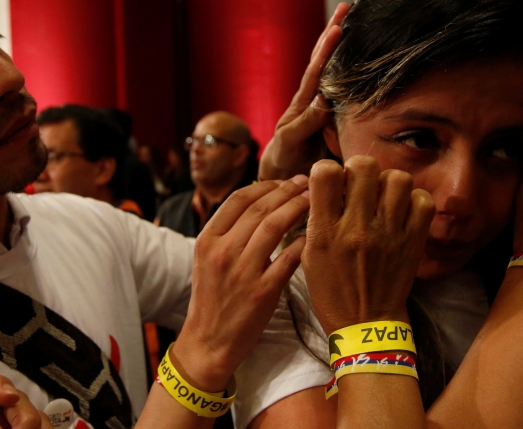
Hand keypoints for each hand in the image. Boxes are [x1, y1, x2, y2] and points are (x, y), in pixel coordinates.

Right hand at [172, 177, 311, 391]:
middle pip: (259, 207)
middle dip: (286, 190)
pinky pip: (288, 258)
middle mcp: (222, 251)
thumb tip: (256, 201)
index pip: (238, 199)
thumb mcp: (207, 259)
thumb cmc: (212, 299)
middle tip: (306, 183)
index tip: (284, 181)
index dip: (265, 185)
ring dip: (296, 208)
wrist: (209, 342)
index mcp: (207, 239)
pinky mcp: (261, 292)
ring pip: (274, 226)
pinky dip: (303, 241)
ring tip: (312, 200)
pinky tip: (315, 233)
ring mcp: (242, 271)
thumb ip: (227, 232)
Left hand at [259, 3, 348, 180]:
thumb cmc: (285, 159)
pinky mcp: (337, 118)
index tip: (338, 27)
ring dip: (344, 46)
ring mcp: (325, 106)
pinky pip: (348, 90)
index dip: (327, 49)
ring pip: (335, 70)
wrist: (285, 176)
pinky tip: (368, 58)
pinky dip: (355, 71)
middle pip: (324, 59)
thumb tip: (323, 100)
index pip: (316, 69)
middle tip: (346, 6)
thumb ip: (303, 124)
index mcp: (303, 102)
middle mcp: (315, 98)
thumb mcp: (289, 142)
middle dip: (333, 32)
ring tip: (354, 19)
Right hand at [304, 156, 434, 334]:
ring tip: (383, 197)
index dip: (327, 169)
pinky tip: (402, 211)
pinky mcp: (413, 241)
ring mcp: (389, 233)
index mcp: (326, 231)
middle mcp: (358, 228)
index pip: (326, 172)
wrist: (366, 325)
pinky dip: (413, 200)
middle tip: (360, 185)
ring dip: (388, 183)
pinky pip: (422, 200)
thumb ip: (316, 218)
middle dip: (359, 168)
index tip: (331, 181)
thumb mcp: (310, 255)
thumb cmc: (332, 290)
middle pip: (364, 166)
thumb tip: (327, 184)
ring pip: (397, 178)